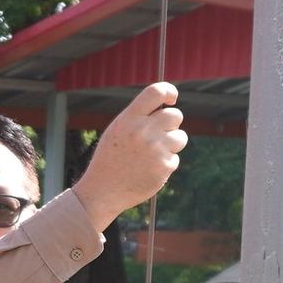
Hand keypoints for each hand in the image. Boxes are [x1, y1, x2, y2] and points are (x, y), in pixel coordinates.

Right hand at [73, 83, 186, 228]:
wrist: (102, 191)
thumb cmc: (109, 159)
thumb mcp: (117, 131)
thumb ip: (138, 117)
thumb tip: (166, 106)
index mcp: (129, 119)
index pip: (156, 92)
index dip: (168, 92)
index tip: (171, 99)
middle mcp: (143, 131)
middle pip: (175, 115)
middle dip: (171, 124)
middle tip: (158, 135)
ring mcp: (156, 149)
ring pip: (180, 137)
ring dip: (171, 144)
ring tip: (151, 155)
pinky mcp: (164, 166)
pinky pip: (174, 158)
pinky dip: (164, 164)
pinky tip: (147, 170)